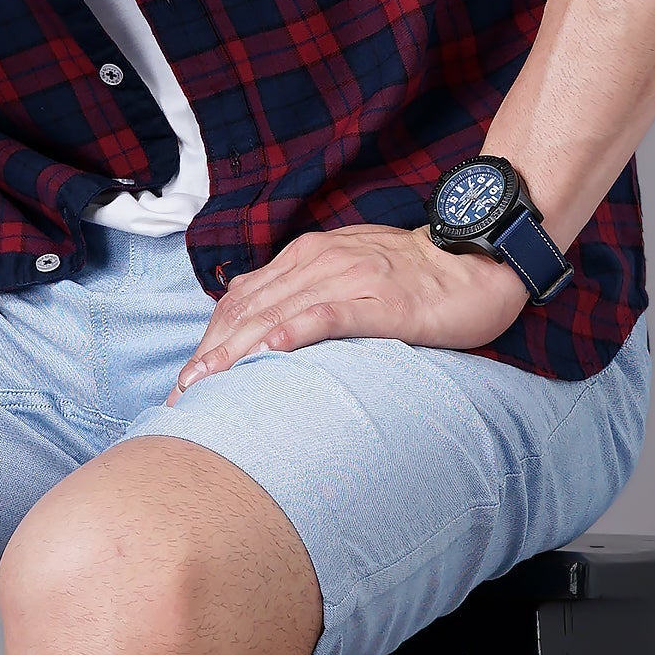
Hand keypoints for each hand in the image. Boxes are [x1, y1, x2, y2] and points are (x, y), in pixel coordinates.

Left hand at [167, 225, 527, 399]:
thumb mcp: (343, 274)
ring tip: (209, 383)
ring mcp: (349, 278)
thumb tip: (250, 316)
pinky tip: (272, 352)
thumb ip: (298, 290)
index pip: (241, 301)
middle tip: (181, 396)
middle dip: (211, 355)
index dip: (208, 341)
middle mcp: (318, 263)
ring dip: (238, 350)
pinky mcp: (382, 299)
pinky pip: (332, 314)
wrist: (473, 260)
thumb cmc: (409, 277)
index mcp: (304, 258)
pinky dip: (298, 331)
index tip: (184, 383)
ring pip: (280, 314)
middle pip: (250, 311)